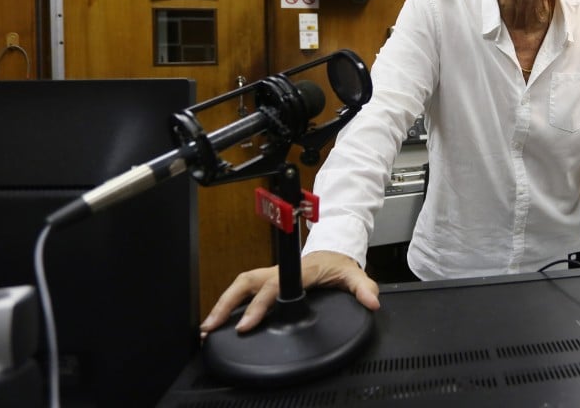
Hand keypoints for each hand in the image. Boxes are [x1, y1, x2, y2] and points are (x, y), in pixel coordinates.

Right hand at [199, 250, 379, 335]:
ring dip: (223, 304)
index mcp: (299, 270)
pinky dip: (228, 303)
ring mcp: (270, 274)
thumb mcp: (354, 274)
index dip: (258, 305)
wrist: (334, 251)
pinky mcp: (266, 279)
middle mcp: (280, 271)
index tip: (247, 324)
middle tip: (212, 326)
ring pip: (240, 284)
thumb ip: (364, 288)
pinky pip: (243, 289)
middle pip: (246, 282)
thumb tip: (371, 302)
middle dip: (227, 304)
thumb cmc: (338, 264)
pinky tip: (220, 321)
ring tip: (208, 327)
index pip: (274, 287)